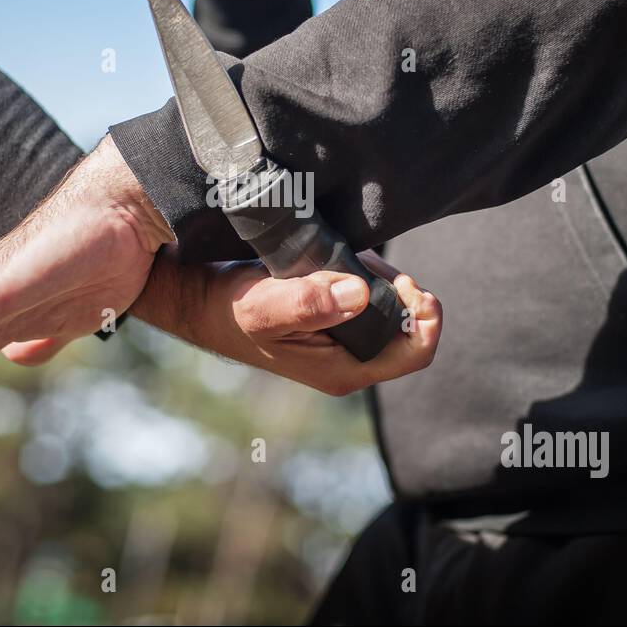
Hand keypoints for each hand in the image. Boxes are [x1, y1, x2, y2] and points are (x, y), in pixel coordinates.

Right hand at [129, 247, 440, 396]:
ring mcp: (342, 342)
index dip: (426, 318)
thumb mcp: (266, 305)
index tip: (408, 283)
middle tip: (371, 261)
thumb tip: (362, 294)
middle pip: (410, 329)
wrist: (200, 300)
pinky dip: (366, 275)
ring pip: (392, 311)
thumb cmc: (230, 307)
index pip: (416, 353)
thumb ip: (310, 303)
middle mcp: (349, 361)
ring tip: (353, 257)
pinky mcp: (333, 321)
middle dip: (403, 292)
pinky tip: (342, 258)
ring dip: (383, 281)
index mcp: (344, 370)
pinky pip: (369, 300)